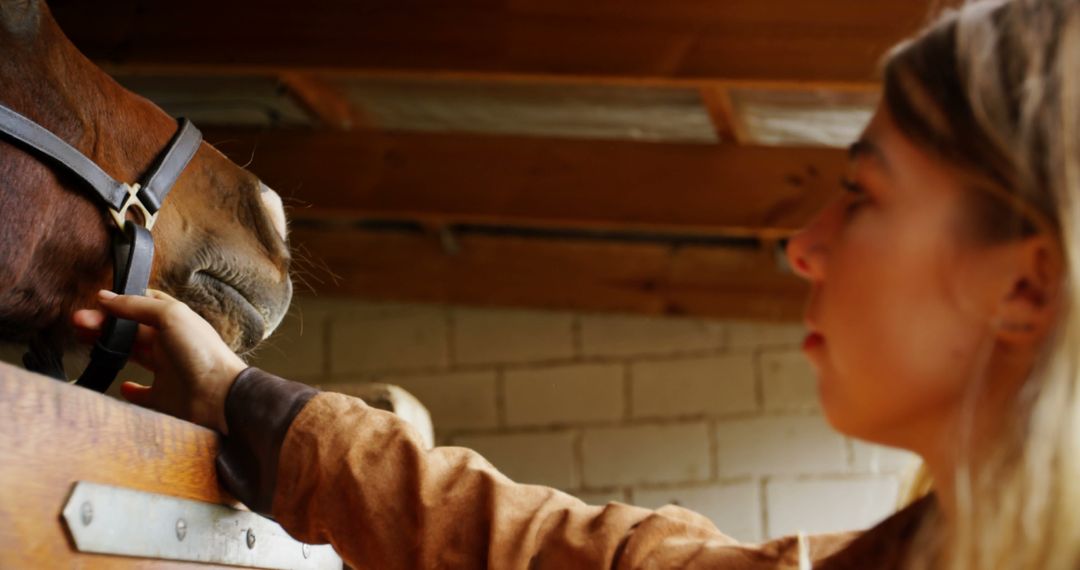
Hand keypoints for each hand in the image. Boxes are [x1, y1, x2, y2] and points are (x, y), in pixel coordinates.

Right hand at [73, 289, 247, 433]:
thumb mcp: (170, 316)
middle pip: (132, 330)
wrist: (219, 396)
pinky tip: (123, 386)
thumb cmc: (201, 353)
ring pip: (133, 356)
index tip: (96, 304)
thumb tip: (106, 297)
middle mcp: (171, 344)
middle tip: (78, 324)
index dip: (121, 303)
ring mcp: (168, 371)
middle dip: (105, 325)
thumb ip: (138, 305)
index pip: (144, 306)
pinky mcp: (164, 397)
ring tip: (84, 342)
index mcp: (175, 322)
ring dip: (110, 349)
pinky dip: (131, 390)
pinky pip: (144, 394)